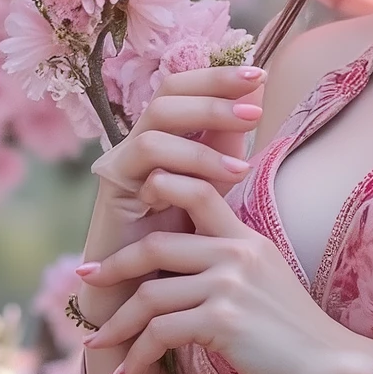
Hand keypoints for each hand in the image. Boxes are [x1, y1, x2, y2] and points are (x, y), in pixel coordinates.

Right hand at [76, 65, 265, 328]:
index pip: (184, 86)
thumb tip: (255, 97)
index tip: (260, 75)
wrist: (142, 298)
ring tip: (244, 160)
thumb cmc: (180, 246)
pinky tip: (223, 180)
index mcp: (165, 137)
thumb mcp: (211, 188)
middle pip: (168, 91)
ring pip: (157, 121)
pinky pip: (145, 158)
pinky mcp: (112, 188)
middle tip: (256, 105)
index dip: (217, 76)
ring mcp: (122, 161)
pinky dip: (187, 163)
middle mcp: (139, 141)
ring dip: (205, 132)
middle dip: (214, 92)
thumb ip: (226, 146)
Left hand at [77, 176, 372, 373]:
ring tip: (98, 342)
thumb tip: (184, 271)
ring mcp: (230, 285)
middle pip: (155, 246)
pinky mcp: (223, 321)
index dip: (157, 191)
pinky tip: (127, 372)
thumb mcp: (268, 283)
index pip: (197, 190)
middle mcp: (236, 253)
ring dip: (118, 324)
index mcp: (246, 239)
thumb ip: (231, 265)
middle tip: (87, 279)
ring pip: (151, 295)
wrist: (332, 368)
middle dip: (113, 267)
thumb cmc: (298, 335)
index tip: (127, 214)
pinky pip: (161, 332)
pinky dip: (137, 355)